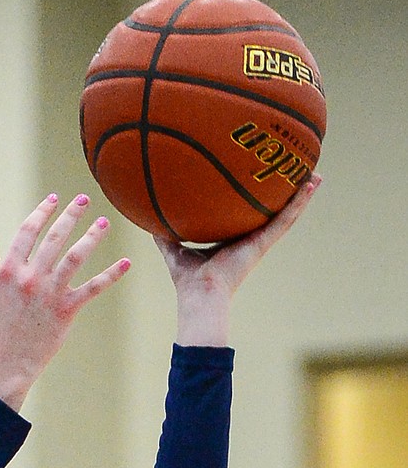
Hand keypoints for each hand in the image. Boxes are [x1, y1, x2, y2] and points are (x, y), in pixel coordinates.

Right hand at [0, 193, 129, 410]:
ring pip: (75, 257)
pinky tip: (126, 263)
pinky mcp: (67, 310)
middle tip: (84, 199)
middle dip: (71, 215)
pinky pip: (92, 288)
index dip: (42, 212)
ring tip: (104, 222)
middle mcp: (31, 278)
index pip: (28, 232)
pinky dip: (111, 275)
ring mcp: (50, 294)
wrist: (7, 364)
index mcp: (10, 271)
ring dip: (92, 237)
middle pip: (54, 238)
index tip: (53, 199)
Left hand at [156, 174, 320, 344]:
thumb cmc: (188, 280)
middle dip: (284, 193)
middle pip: (271, 211)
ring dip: (301, 194)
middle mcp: (250, 239)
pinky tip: (312, 184)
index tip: (265, 182)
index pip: (248, 215)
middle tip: (298, 172)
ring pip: (286, 213)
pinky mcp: (264, 242)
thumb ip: (165, 234)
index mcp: (233, 239)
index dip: (256, 199)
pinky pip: (286, 218)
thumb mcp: (175, 249)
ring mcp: (260, 241)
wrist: (200, 295)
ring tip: (316, 174)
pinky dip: (300, 202)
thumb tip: (150, 216)